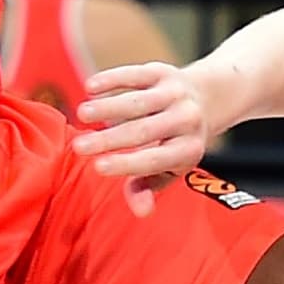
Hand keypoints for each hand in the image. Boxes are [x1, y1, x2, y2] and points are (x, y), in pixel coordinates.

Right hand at [72, 61, 217, 215]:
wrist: (206, 98)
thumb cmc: (177, 141)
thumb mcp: (171, 167)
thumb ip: (149, 186)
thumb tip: (141, 211)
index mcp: (189, 149)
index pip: (155, 160)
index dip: (126, 164)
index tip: (97, 166)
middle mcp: (186, 120)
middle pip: (143, 131)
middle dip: (108, 139)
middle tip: (78, 147)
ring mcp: (176, 93)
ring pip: (137, 101)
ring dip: (107, 107)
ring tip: (81, 114)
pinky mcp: (164, 72)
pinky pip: (136, 74)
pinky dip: (113, 79)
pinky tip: (90, 87)